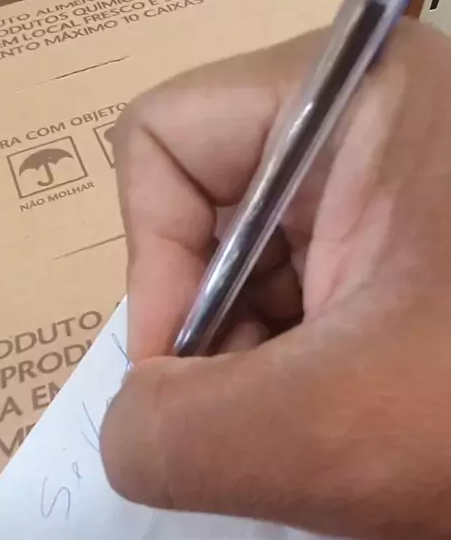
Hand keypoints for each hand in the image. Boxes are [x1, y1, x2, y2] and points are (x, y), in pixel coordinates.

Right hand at [101, 20, 450, 539]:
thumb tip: (130, 424)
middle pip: (205, 214)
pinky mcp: (410, 252)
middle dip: (213, 337)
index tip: (188, 376)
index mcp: (363, 103)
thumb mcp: (329, 435)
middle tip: (260, 423)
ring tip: (316, 435)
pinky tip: (340, 427)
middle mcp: (377, 128)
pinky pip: (300, 301)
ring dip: (255, 370)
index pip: (166, 140)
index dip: (151, 267)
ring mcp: (398, 193)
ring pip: (251, 271)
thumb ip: (176, 435)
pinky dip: (294, 378)